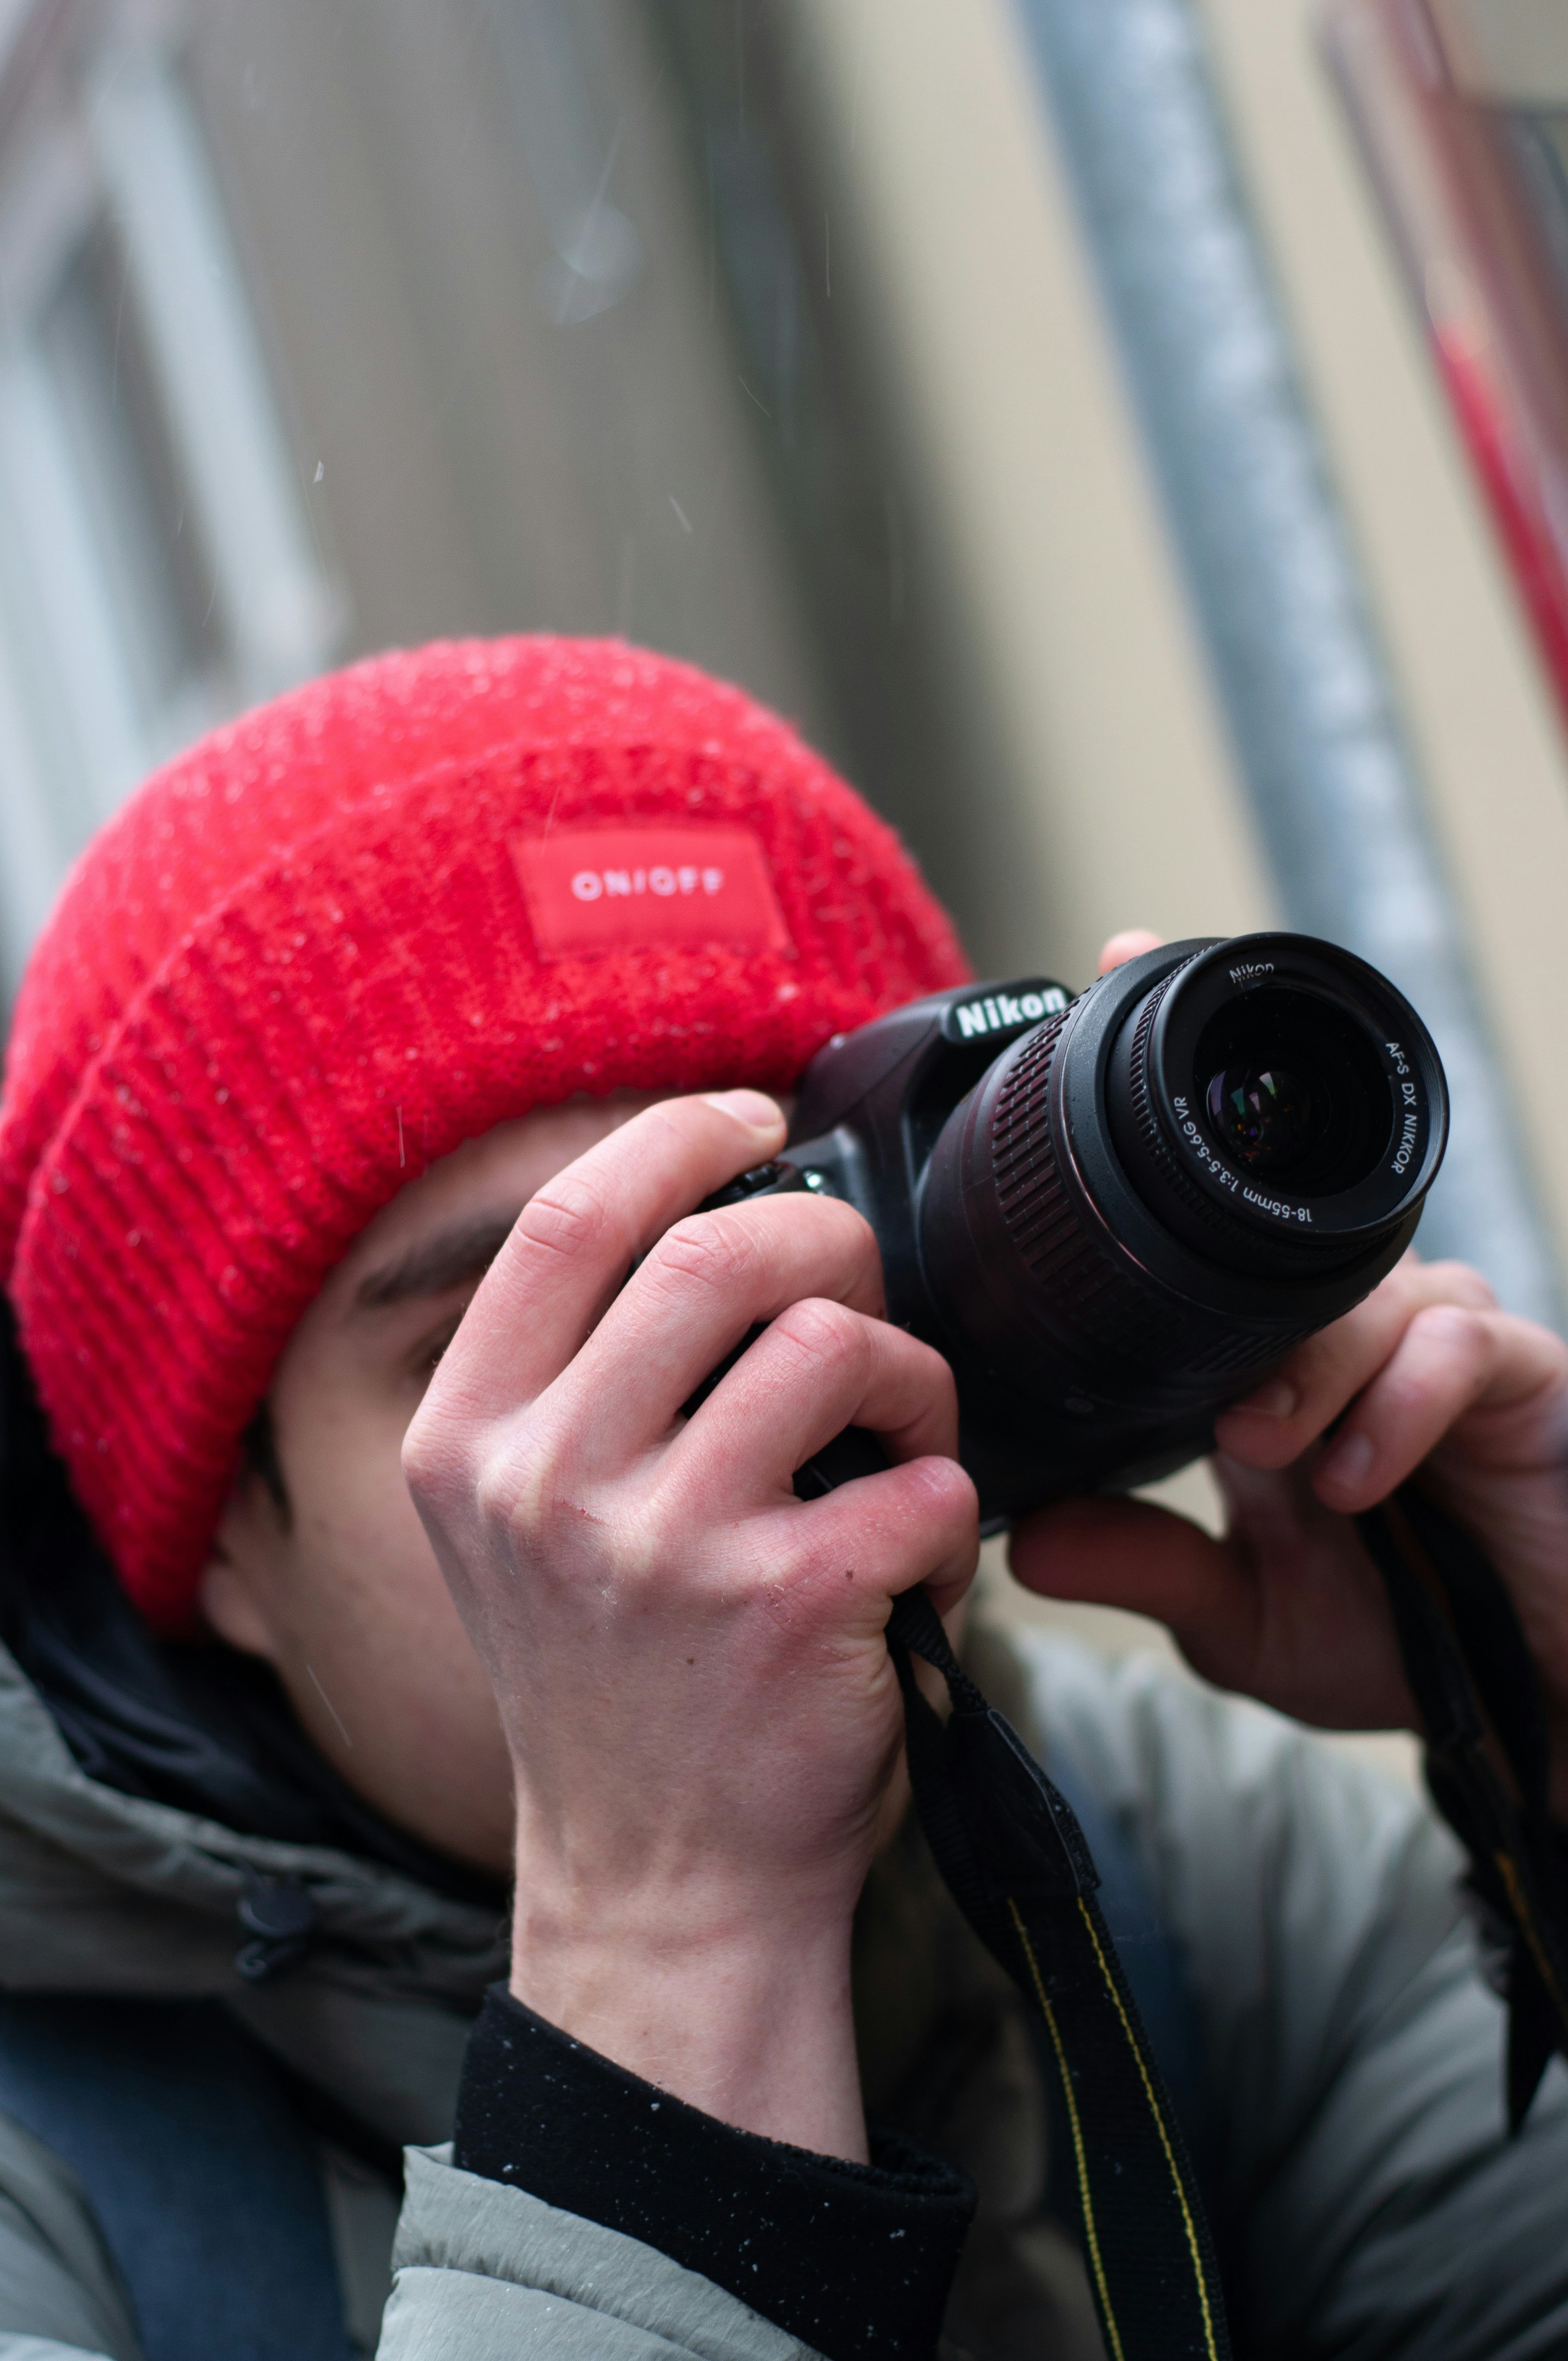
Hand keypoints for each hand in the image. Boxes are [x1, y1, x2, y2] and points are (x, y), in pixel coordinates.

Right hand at [403, 1092, 976, 2156]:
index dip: (674, 1137)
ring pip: (838, 1343)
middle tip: (857, 1292)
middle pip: (718, 1248)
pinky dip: (951, 1503)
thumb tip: (710, 1203)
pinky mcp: (789, 1607)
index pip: (566, 1220)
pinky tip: (918, 1555)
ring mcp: (664, 1546)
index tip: (750, 1124)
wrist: (661, 1886)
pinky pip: (926, 1479)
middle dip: (826, 1241)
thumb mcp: (524, 1525)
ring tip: (904, 1436)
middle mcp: (546, 1482)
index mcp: (470, 1440)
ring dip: (910, 1373)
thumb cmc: (617, 1684)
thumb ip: (578, 1378)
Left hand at [1009, 932, 1567, 1812]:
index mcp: (1277, 1355)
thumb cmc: (1403, 1628)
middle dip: (1235, 1270)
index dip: (1173, 1100)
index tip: (1111, 977)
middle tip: (1208, 1411)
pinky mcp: (1522, 1364)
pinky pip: (1455, 1340)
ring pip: (1362, 1287)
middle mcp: (1357, 1322)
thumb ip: (1146, 1563)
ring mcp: (1443, 1330)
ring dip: (1306, 1369)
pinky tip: (1356, 1478)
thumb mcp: (1244, 1613)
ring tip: (1270, 1459)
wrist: (1538, 1687)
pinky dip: (1394, 1406)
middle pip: (1284, 1243)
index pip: (1217, 1220)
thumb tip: (1027, 1536)